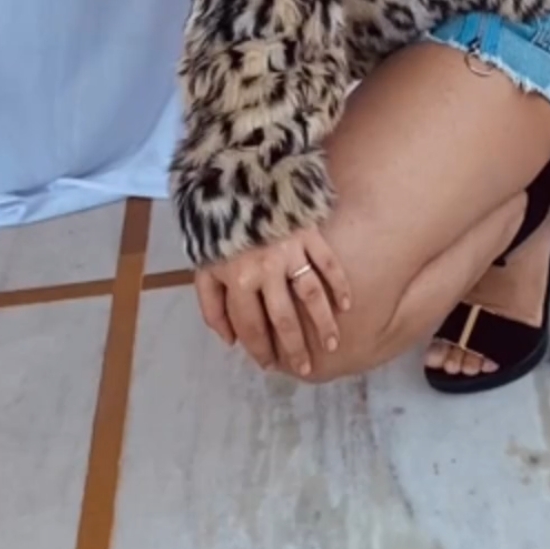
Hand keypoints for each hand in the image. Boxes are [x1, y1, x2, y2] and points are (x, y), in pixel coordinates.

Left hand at [194, 225, 351, 375]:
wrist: (232, 180)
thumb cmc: (217, 229)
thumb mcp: (203, 267)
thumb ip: (211, 306)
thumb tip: (229, 341)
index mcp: (237, 279)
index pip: (251, 325)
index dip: (260, 350)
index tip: (270, 365)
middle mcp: (265, 269)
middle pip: (284, 318)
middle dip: (295, 348)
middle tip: (305, 368)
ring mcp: (290, 251)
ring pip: (312, 295)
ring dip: (323, 324)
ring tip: (332, 345)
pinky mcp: (308, 233)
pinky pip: (328, 262)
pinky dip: (339, 284)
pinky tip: (346, 305)